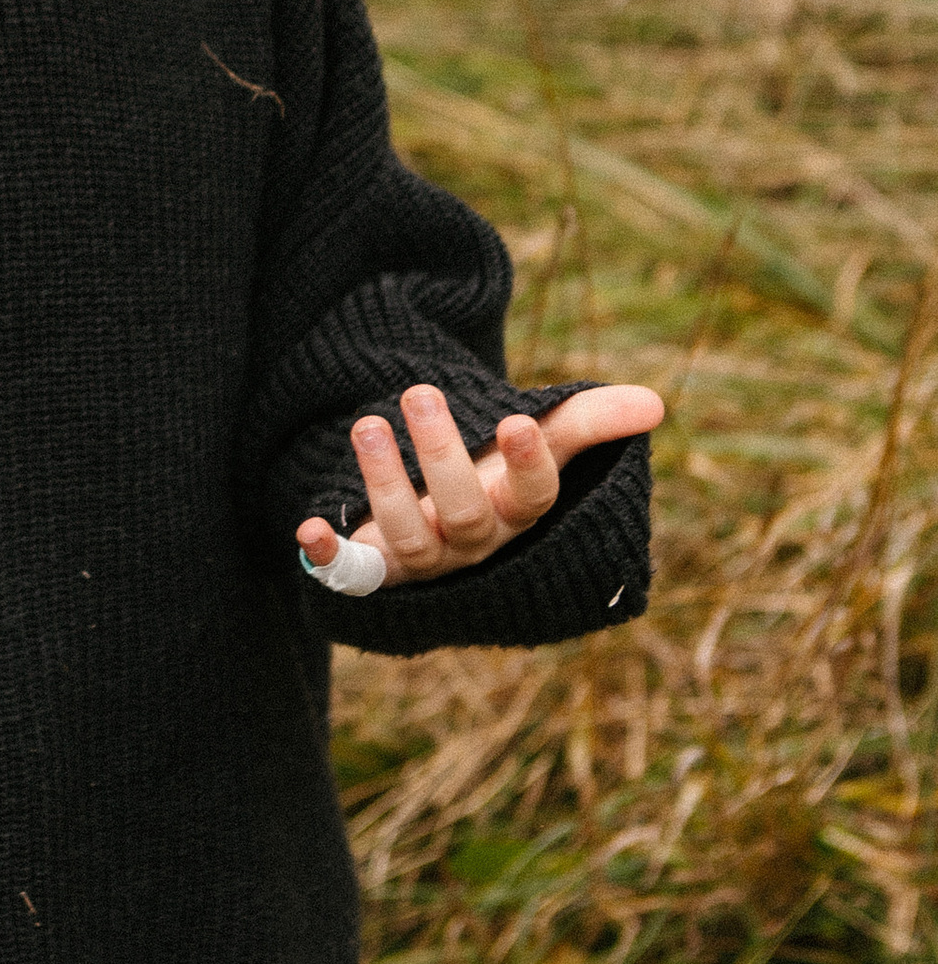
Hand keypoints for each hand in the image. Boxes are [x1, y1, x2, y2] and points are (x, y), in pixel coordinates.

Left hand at [295, 377, 662, 589]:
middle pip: (464, 514)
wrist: (434, 518)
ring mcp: (422, 559)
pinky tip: (306, 527)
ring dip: (386, 484)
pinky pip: (351, 573)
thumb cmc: (493, 474)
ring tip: (367, 424)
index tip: (516, 420)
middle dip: (441, 457)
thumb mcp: (539, 442)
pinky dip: (330, 556)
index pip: (533, 499)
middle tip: (419, 391)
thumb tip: (656, 402)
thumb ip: (587, 421)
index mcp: (516, 514)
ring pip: (408, 536)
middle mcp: (473, 544)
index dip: (529, 465)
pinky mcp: (372, 567)